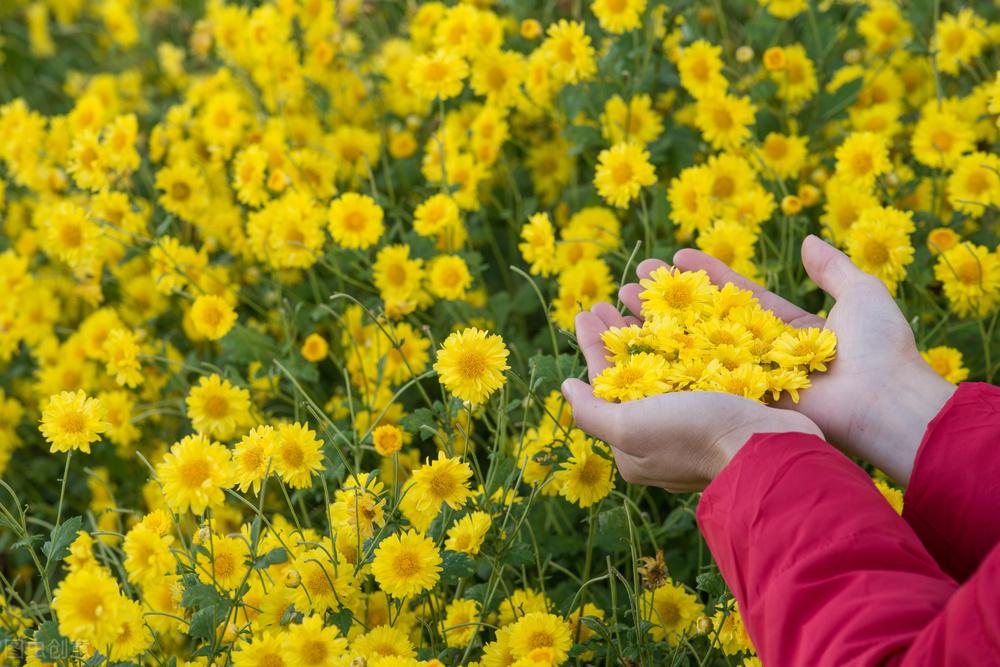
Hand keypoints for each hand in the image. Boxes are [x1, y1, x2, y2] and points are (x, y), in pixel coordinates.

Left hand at [563, 303, 822, 491]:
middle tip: (612, 293)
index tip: (587, 311)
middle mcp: (669, 427)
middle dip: (623, 329)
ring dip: (656, 319)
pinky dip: (696, 323)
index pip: (607, 385)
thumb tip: (567, 387)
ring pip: (673, 355)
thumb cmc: (693, 438)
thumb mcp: (629, 430)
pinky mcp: (736, 394)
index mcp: (638, 442)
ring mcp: (705, 411)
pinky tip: (687, 298)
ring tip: (645, 287)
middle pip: (639, 367)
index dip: (596, 346)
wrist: (771, 449)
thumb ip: (593, 412)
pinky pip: (708, 352)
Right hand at [620, 235, 955, 484]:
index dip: (705, 276)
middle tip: (634, 281)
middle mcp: (760, 353)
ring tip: (620, 303)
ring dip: (656, 324)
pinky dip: (665, 359)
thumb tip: (808, 240)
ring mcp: (747, 377)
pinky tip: (633, 340)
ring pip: (693, 346)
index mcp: (787, 328)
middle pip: (704, 320)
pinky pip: (697, 375)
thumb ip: (833, 268)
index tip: (675, 257)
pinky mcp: (739, 397)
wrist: (884, 403)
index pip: (737, 296)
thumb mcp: (862, 294)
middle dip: (669, 299)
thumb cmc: (879, 349)